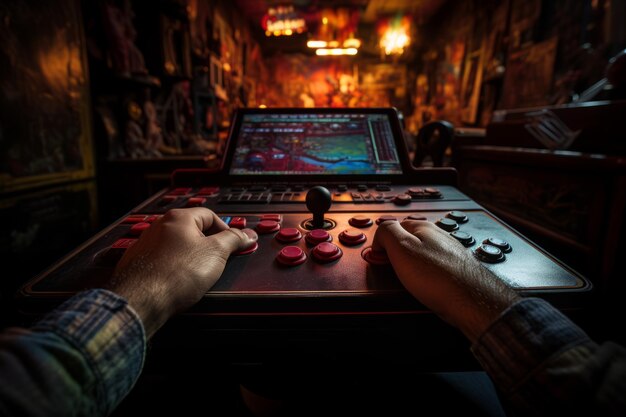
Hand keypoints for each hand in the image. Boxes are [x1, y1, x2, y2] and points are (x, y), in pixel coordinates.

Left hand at [107, 208, 257, 337]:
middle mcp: (160, 226)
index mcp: (179, 218)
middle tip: (219, 260)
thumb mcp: (216, 253)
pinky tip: (180, 281)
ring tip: (199, 274)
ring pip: (178, 246)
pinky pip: (164, 260)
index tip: (234, 243)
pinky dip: (175, 268)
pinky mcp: (139, 262)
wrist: (142, 299)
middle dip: (209, 245)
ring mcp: (147, 244)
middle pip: (194, 230)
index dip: (226, 230)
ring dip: (191, 257)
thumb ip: (234, 239)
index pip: (210, 216)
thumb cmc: (175, 274)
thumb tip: (247, 234)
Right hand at [372, 219, 518, 341]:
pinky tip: (425, 286)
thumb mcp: (402, 248)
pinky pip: (433, 270)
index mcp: (424, 227)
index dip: (383, 241)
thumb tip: (381, 233)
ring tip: (409, 281)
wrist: (471, 301)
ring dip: (411, 266)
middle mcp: (438, 237)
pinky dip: (425, 277)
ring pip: (421, 256)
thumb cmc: (439, 277)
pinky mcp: (455, 271)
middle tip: (393, 270)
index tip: (379, 256)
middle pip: (409, 241)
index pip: (394, 226)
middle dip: (398, 255)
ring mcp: (448, 254)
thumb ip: (387, 233)